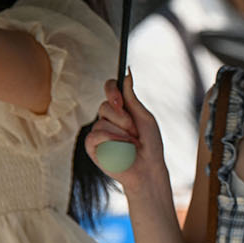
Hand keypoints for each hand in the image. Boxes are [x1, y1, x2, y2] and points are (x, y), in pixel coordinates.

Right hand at [82, 73, 165, 192]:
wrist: (149, 168)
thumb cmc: (150, 144)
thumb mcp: (144, 117)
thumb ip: (132, 98)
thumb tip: (127, 73)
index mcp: (121, 108)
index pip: (110, 89)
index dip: (112, 90)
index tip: (120, 100)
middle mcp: (108, 118)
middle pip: (105, 105)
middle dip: (122, 118)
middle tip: (134, 131)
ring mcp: (99, 132)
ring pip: (101, 122)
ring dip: (120, 133)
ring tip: (131, 144)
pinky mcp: (93, 147)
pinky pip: (94, 136)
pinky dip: (109, 140)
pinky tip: (120, 148)